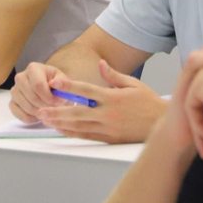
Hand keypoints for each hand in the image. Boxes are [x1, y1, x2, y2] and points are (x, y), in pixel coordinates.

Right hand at [10, 60, 60, 120]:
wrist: (52, 91)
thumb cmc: (58, 84)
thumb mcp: (64, 80)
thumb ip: (62, 82)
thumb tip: (53, 83)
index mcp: (33, 68)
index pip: (38, 85)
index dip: (48, 96)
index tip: (57, 102)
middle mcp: (20, 78)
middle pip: (31, 96)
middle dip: (45, 105)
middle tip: (55, 108)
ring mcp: (14, 91)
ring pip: (26, 106)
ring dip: (40, 112)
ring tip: (49, 111)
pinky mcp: (11, 103)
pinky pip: (20, 115)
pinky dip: (32, 118)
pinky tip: (40, 115)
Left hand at [36, 61, 168, 143]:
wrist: (161, 123)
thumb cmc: (149, 102)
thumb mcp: (134, 84)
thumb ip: (114, 76)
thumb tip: (100, 64)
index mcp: (113, 97)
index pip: (87, 90)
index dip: (69, 86)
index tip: (55, 84)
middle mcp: (107, 113)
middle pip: (76, 112)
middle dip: (56, 111)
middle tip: (40, 110)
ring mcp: (107, 127)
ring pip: (78, 126)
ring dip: (60, 123)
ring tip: (45, 120)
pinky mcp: (108, 138)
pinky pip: (85, 135)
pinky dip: (71, 132)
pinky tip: (61, 129)